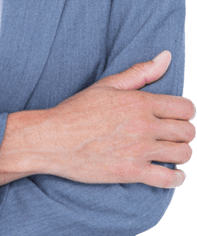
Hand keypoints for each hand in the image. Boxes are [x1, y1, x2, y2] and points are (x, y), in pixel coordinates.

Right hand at [0, 51, 194, 189]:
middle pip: (187, 131)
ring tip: (173, 154)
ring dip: (181, 154)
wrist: (52, 140)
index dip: (185, 113)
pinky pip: (168, 179)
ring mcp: (139, 150)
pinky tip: (175, 176)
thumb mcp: (107, 85)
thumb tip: (166, 56)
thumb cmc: (76, 111)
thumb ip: (140, 72)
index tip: (177, 118)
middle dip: (184, 133)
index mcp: (140, 102)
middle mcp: (144, 125)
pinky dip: (177, 179)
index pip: (185, 108)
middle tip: (174, 136)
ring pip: (182, 154)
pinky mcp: (131, 172)